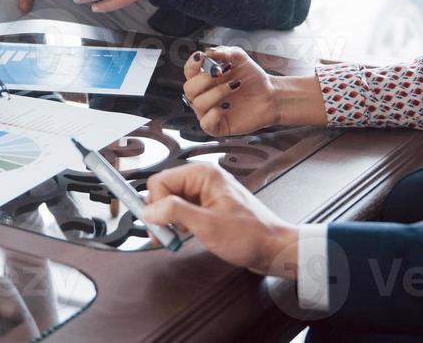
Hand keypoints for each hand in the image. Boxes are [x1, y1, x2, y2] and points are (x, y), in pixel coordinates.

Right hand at [142, 162, 299, 278]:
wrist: (273, 248)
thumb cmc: (249, 235)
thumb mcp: (208, 225)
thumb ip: (175, 213)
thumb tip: (148, 210)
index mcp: (202, 174)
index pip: (160, 181)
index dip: (155, 205)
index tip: (158, 227)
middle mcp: (202, 178)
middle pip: (163, 190)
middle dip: (160, 214)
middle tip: (164, 236)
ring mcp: (205, 191)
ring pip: (170, 201)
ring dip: (169, 221)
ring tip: (179, 237)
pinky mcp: (207, 205)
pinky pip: (182, 210)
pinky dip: (179, 224)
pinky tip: (187, 235)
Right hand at [183, 47, 327, 135]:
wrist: (270, 95)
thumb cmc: (253, 78)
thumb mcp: (240, 58)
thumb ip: (225, 51)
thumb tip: (209, 51)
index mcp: (205, 79)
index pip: (189, 72)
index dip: (191, 65)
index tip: (201, 57)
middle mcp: (204, 95)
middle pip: (189, 88)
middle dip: (204, 79)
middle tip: (222, 72)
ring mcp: (209, 111)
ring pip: (198, 104)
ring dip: (216, 92)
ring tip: (234, 86)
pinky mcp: (217, 126)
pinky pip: (206, 123)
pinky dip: (214, 114)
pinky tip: (228, 106)